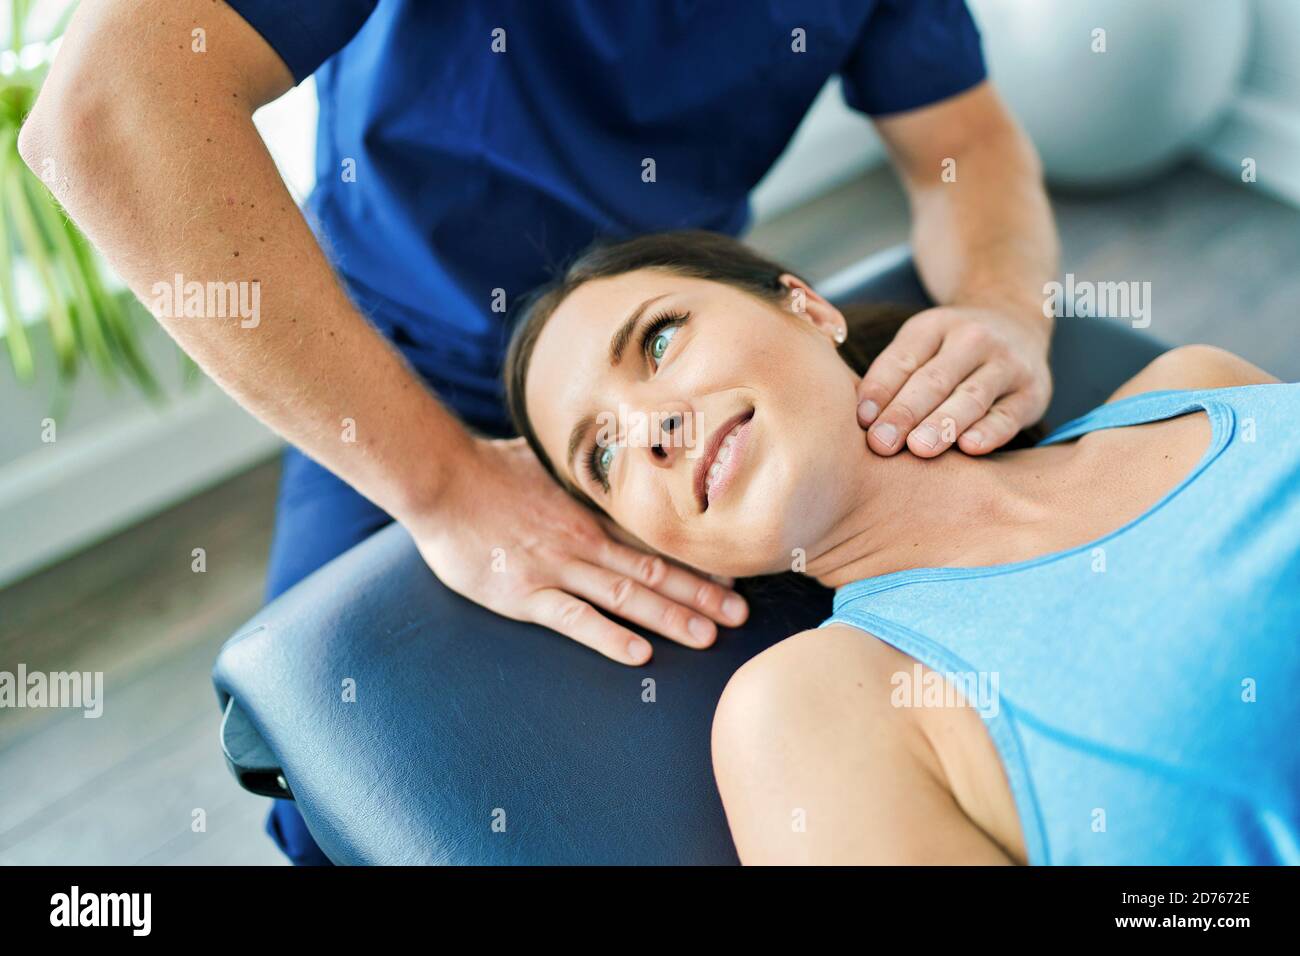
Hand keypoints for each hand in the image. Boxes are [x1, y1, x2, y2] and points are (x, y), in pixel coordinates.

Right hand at [404, 436, 748, 664]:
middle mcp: (583, 540)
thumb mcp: (547, 458)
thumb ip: (580, 468)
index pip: (654, 540)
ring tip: (708, 638)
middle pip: (653, 570)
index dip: (694, 559)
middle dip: (700, 594)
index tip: (731, 577)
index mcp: (590, 512)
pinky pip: (574, 618)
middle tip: (741, 617)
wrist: (440, 479)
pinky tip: (639, 653)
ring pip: (625, 595)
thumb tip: (606, 450)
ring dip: (670, 617)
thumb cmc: (489, 467)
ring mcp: (556, 567)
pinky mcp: (525, 593)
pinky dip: (608, 635)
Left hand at [856, 305, 1051, 456]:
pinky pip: (1008, 415)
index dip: (881, 390)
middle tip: (882, 443)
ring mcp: (1007, 364)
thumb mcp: (920, 344)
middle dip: (905, 413)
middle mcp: (974, 339)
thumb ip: (891, 376)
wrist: (1018, 322)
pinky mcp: (1032, 392)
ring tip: (919, 448)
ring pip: (971, 397)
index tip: (862, 420)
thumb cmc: (950, 350)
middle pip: (935, 380)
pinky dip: (990, 432)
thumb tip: (861, 419)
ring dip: (943, 424)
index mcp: (935, 326)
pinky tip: (969, 447)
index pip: (903, 359)